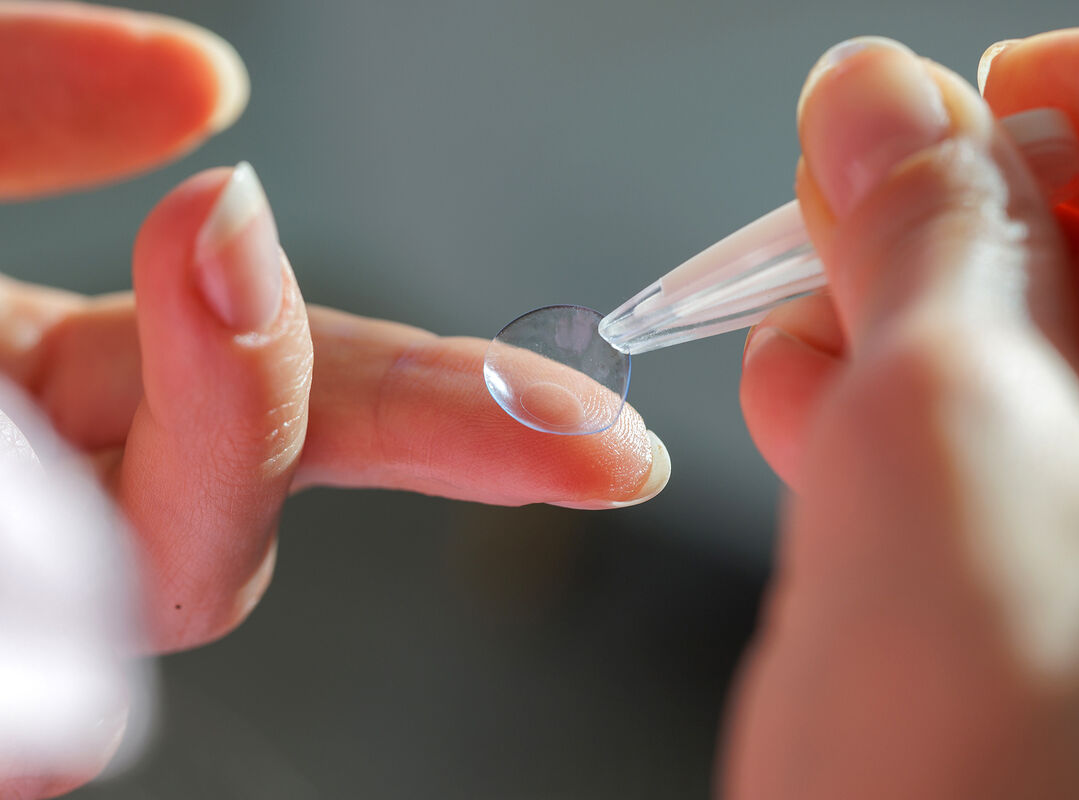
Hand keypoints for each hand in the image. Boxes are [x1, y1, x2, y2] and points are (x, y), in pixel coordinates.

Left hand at [0, 4, 668, 794]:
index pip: (299, 397)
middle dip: (258, 402)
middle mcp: (41, 510)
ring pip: (118, 613)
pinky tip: (1, 613)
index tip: (601, 446)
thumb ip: (13, 92)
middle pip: (229, 533)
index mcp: (60, 374)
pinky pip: (32, 697)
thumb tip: (213, 84)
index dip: (465, 420)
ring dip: (72, 495)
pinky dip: (23, 649)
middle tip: (213, 242)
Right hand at [730, 29, 1078, 796]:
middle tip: (850, 207)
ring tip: (799, 328)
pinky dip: (936, 451)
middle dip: (991, 233)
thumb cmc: (1016, 798)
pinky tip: (820, 420)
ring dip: (934, 343)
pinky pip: (1056, 507)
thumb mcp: (937, 453)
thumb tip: (876, 109)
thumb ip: (919, 247)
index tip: (967, 100)